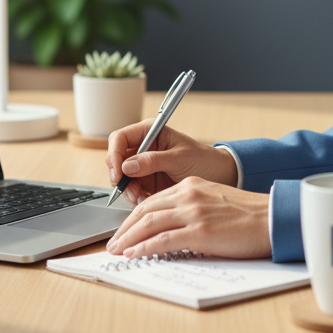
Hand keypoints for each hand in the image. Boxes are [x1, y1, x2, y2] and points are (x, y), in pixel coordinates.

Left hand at [105, 177, 270, 258]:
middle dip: (125, 228)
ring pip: (149, 223)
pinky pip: (163, 240)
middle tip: (113, 243)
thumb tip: (171, 229)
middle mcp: (188, 195)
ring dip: (128, 239)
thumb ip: (192, 209)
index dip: (133, 217)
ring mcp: (193, 212)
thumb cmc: (247, 215)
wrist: (270, 218)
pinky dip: (144, 248)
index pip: (152, 201)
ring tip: (117, 251)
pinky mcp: (199, 231)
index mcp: (191, 186)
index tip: (124, 230)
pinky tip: (134, 255)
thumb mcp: (214, 202)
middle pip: (145, 210)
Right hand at [106, 120, 237, 204]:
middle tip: (126, 187)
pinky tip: (146, 199)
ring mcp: (144, 167)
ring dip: (126, 188)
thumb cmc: (203, 160)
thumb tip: (127, 165)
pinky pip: (131, 190)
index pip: (120, 138)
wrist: (218, 177)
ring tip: (139, 196)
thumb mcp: (179, 158)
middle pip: (116, 159)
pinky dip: (134, 197)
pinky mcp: (147, 183)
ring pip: (121, 178)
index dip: (114, 153)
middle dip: (118, 175)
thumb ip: (153, 160)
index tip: (118, 170)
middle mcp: (143, 148)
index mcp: (150, 132)